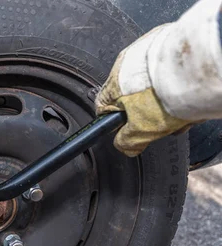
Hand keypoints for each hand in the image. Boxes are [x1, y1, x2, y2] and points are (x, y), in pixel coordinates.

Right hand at [96, 26, 192, 156]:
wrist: (200, 69)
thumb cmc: (167, 94)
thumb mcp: (142, 131)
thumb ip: (127, 141)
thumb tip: (124, 146)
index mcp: (113, 85)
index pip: (104, 108)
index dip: (117, 122)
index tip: (130, 129)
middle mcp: (126, 63)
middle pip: (132, 96)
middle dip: (148, 111)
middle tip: (164, 121)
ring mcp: (147, 49)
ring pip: (152, 82)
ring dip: (164, 97)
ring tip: (182, 107)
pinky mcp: (168, 40)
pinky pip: (167, 66)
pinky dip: (176, 78)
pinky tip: (189, 90)